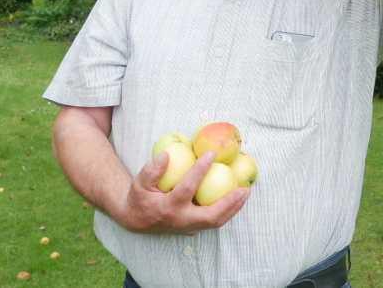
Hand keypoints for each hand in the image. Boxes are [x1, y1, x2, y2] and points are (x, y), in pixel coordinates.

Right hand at [118, 150, 248, 233]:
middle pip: (211, 216)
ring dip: (233, 208)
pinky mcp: (193, 228)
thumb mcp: (140, 182)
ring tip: (246, 192)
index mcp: (168, 208)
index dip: (199, 171)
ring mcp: (188, 228)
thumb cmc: (140, 197)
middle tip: (244, 188)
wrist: (136, 220)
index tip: (211, 154)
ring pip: (216, 222)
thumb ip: (152, 170)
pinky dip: (228, 210)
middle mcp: (181, 221)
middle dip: (229, 203)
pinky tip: (236, 197)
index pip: (186, 189)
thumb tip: (167, 155)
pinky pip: (214, 221)